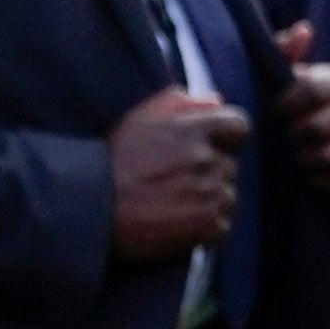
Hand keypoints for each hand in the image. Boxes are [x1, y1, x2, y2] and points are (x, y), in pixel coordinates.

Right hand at [106, 89, 247, 261]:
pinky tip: (177, 225)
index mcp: (195, 129)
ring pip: (227, 196)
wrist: (90, 209)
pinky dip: (204, 228)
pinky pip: (221, 225)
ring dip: (208, 202)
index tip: (210, 148)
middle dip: (209, 173)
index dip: (226, 138)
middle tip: (175, 183)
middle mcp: (207, 159)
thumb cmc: (110, 162)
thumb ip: (178, 103)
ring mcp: (210, 194)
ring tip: (174, 207)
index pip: (239, 127)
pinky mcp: (206, 225)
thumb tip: (215, 101)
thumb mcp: (139, 119)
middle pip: (229, 166)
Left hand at [271, 27, 329, 196]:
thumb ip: (284, 52)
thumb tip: (303, 31)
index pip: (317, 87)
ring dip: (312, 158)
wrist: (293, 151)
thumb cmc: (285, 106)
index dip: (293, 101)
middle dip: (303, 132)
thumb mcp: (280, 77)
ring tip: (297, 158)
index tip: (277, 111)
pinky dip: (325, 179)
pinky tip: (311, 176)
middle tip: (287, 138)